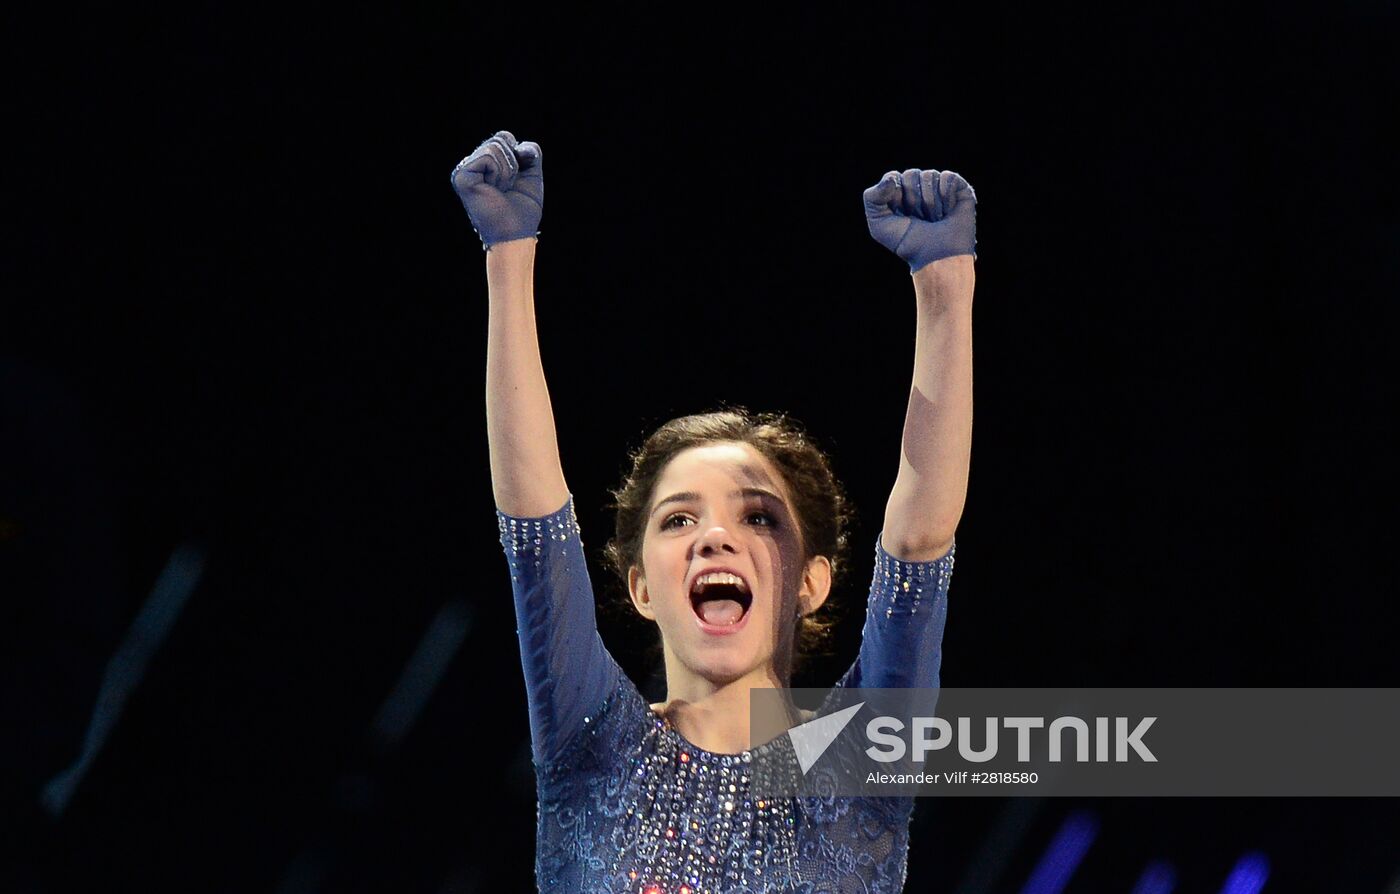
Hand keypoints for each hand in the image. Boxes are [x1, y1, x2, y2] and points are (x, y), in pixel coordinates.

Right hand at [450, 130, 543, 248]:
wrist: (516, 232)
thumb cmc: (522, 210)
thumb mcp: (531, 175)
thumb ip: (531, 153)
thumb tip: (522, 146)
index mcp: (485, 164)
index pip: (504, 137)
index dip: (518, 155)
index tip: (514, 181)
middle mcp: (472, 165)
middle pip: (500, 138)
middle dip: (513, 164)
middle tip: (506, 188)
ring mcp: (465, 170)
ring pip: (495, 146)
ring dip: (506, 171)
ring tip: (499, 190)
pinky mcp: (462, 176)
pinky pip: (488, 155)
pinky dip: (498, 172)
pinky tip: (492, 189)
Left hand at [863, 168, 975, 271]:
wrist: (934, 257)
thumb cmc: (906, 243)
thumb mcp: (878, 224)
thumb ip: (872, 197)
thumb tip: (891, 178)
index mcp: (900, 192)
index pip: (893, 177)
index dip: (896, 197)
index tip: (901, 215)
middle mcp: (920, 187)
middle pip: (911, 174)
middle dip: (913, 201)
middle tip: (920, 219)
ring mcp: (940, 186)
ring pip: (930, 175)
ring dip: (930, 203)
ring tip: (934, 218)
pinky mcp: (959, 189)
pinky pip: (948, 177)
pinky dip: (946, 196)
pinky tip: (947, 212)